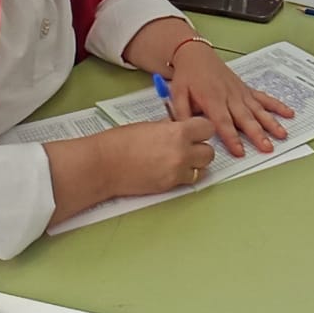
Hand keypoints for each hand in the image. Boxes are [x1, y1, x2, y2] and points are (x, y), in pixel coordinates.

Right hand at [98, 117, 218, 196]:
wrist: (103, 165)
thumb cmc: (120, 141)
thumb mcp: (149, 126)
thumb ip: (168, 127)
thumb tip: (178, 127)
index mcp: (177, 132)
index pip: (207, 129)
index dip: (201, 129)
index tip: (195, 130)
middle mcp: (182, 153)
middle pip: (209, 152)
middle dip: (201, 148)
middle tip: (189, 146)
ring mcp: (177, 171)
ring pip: (203, 169)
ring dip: (195, 164)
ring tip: (180, 160)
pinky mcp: (169, 186)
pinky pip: (188, 180)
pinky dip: (183, 176)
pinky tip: (170, 170)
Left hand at [167, 46, 292, 157]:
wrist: (196, 54)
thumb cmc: (187, 74)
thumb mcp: (177, 93)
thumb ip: (181, 113)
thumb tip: (185, 131)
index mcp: (212, 99)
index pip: (223, 122)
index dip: (232, 137)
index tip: (240, 151)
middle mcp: (229, 96)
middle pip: (245, 118)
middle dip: (257, 134)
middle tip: (267, 147)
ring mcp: (240, 93)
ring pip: (258, 110)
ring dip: (271, 122)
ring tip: (281, 134)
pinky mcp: (246, 89)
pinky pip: (263, 98)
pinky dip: (277, 105)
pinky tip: (288, 114)